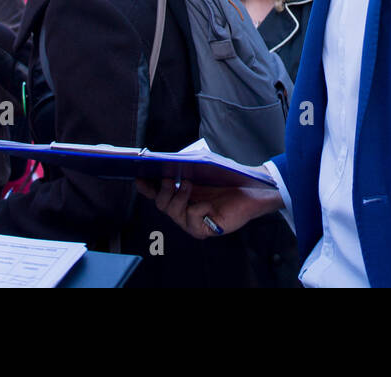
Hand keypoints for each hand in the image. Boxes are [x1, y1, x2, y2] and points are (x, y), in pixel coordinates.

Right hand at [136, 175, 283, 239]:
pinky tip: (208, 204)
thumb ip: (186, 164)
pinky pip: (192, 222)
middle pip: (161, 204)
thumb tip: (168, 161)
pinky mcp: (205, 229)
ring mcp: (193, 221)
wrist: (251, 189)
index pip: (157, 192)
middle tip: (169, 178)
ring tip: (187, 184)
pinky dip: (198, 209)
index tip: (139, 177)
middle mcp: (183, 209)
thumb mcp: (205, 165)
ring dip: (179, 197)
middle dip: (162, 190)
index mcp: (180, 193)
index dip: (146, 187)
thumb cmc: (228, 176)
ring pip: (173, 212)